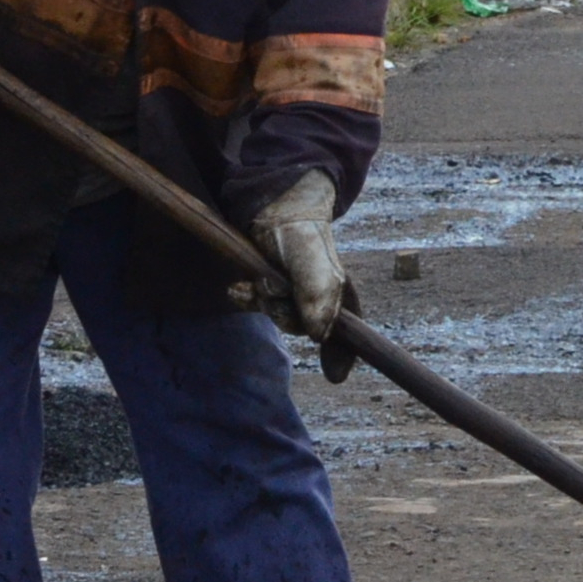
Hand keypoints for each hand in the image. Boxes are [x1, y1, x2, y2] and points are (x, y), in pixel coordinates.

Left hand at [251, 171, 346, 339]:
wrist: (270, 206)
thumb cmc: (298, 231)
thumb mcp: (311, 261)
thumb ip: (317, 295)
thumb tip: (319, 336)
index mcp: (336, 292)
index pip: (347, 330)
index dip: (343, 353)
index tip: (335, 376)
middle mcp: (317, 294)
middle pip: (303, 326)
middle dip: (284, 314)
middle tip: (271, 290)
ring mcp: (292, 291)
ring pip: (277, 315)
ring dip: (262, 302)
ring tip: (254, 282)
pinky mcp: (268, 285)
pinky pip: (256, 305)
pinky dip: (244, 299)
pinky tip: (236, 288)